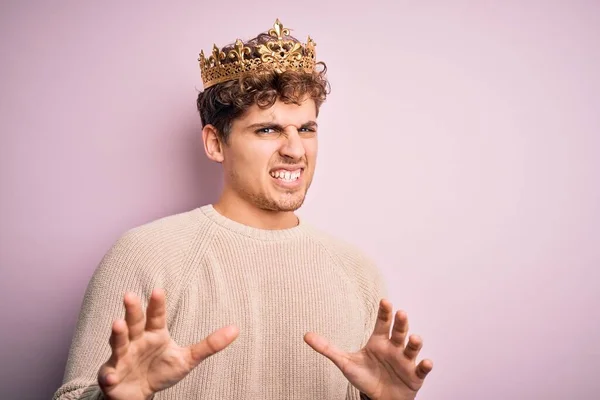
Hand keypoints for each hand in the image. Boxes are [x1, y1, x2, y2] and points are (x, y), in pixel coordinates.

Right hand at [97, 289, 238, 399]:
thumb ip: (209, 345)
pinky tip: (110, 376)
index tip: (159, 290)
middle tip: (129, 294)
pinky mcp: (111, 375)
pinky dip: (108, 376)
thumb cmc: (161, 370)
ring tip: (117, 324)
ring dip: (117, 334)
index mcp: (154, 334)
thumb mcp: (187, 358)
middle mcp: (136, 341)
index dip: (157, 304)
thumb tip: (236, 329)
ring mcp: (122, 357)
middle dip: (131, 310)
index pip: (156, 316)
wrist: (139, 394)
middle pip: (134, 322)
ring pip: (118, 343)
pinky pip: (109, 375)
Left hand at [304, 299, 432, 399]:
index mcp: (379, 341)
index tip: (385, 301)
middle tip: (400, 313)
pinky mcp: (414, 376)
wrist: (379, 399)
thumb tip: (306, 335)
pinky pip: (422, 369)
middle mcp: (394, 347)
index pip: (383, 323)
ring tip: (415, 338)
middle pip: (399, 331)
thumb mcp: (345, 362)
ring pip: (412, 348)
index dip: (385, 312)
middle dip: (401, 322)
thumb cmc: (365, 377)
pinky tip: (426, 362)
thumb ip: (327, 348)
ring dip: (415, 342)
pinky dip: (426, 366)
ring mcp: (405, 360)